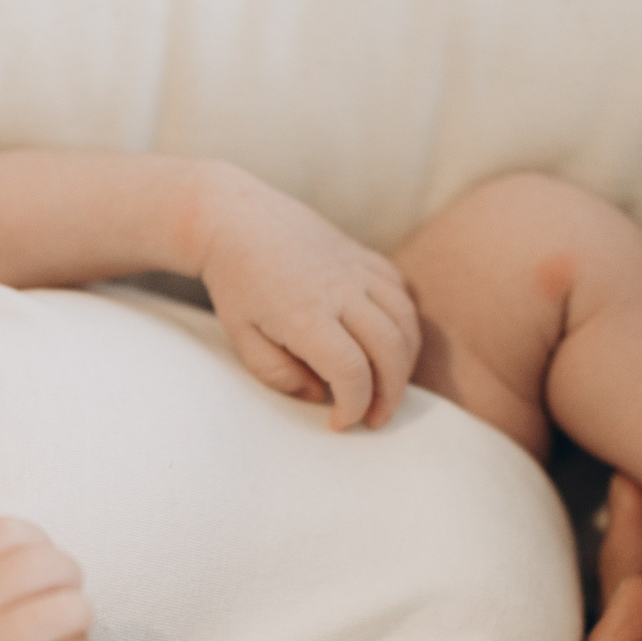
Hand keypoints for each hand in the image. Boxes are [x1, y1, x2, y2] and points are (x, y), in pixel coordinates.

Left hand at [196, 171, 420, 429]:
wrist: (235, 217)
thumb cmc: (235, 282)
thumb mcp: (241, 336)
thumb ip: (277, 373)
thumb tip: (318, 394)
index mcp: (306, 315)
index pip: (351, 372)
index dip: (353, 406)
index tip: (338, 423)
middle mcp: (340, 291)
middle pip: (391, 350)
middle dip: (390, 394)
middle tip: (375, 418)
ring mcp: (355, 269)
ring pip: (406, 321)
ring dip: (406, 361)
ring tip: (388, 385)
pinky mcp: (362, 255)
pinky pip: (401, 290)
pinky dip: (405, 321)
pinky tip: (390, 341)